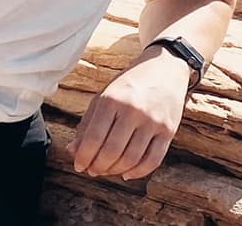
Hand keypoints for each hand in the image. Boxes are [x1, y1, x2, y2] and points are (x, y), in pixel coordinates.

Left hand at [66, 46, 190, 179]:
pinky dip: (138, 173)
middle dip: (98, 167)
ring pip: (131, 159)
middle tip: (92, 170)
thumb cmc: (130, 83)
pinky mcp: (169, 130)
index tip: (79, 165)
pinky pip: (152, 161)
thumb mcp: (105, 95)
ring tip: (107, 170)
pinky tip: (127, 173)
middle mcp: (132, 110)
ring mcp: (152, 121)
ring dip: (115, 171)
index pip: (94, 137)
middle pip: (112, 151)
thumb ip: (88, 123)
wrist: (165, 68)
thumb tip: (72, 151)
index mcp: (112, 98)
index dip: (84, 156)